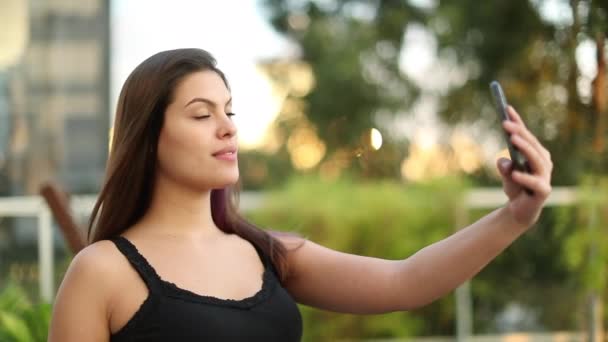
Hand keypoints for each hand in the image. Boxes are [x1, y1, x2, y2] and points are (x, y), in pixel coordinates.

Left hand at [496, 106, 552, 227]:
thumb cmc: (515, 187)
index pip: (526, 135)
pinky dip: (525, 177)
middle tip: (505, 123)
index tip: (506, 108)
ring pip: (537, 159)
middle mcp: (544, 162)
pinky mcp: (543, 190)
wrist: (520, 210)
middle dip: (519, 132)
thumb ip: (504, 167)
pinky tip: (515, 174)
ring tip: (513, 139)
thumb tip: (503, 161)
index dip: (517, 121)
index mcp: (536, 154)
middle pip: (532, 144)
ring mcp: (545, 176)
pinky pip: (535, 182)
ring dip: (525, 148)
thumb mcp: (505, 174)